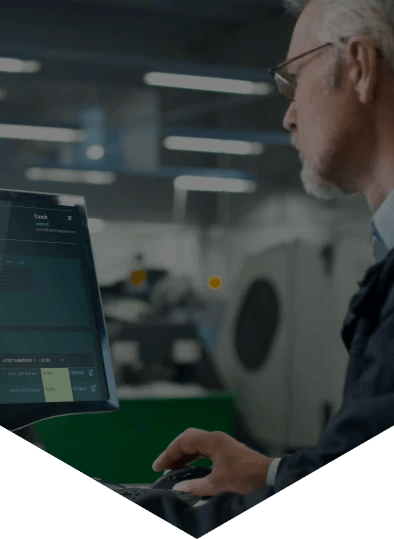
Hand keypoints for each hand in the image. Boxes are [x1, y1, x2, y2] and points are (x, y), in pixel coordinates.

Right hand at [152, 428, 273, 496]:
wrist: (268, 475)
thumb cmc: (247, 476)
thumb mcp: (218, 483)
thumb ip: (196, 486)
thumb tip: (179, 487)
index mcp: (213, 441)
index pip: (184, 442)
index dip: (169, 453)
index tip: (158, 465)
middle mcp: (216, 438)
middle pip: (188, 438)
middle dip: (174, 451)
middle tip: (163, 465)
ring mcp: (221, 443)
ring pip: (195, 443)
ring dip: (183, 454)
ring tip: (171, 467)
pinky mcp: (225, 450)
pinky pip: (203, 449)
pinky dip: (192, 457)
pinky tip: (187, 467)